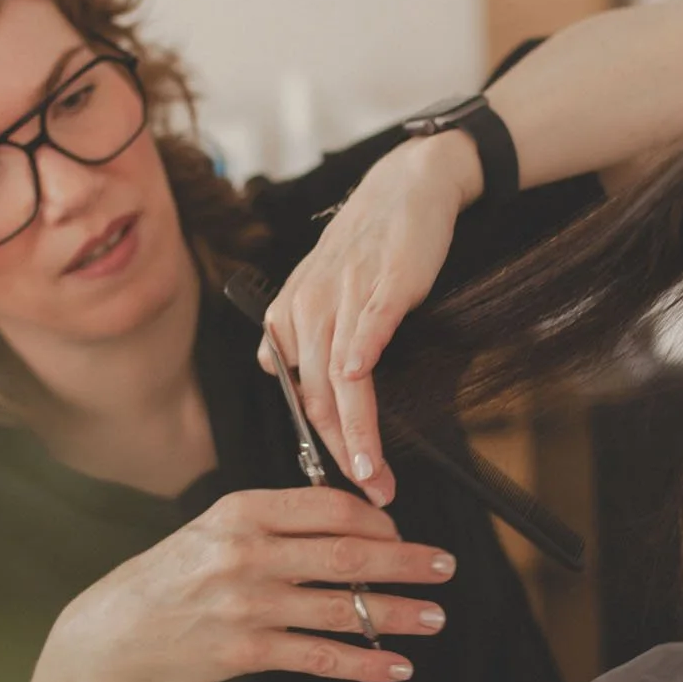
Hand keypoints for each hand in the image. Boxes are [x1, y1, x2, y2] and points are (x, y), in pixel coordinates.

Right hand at [43, 488, 457, 681]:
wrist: (111, 636)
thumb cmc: (171, 577)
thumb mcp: (213, 529)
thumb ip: (274, 521)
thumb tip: (353, 523)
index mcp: (240, 511)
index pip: (328, 507)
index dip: (377, 520)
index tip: (402, 532)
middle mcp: (245, 553)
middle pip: (346, 554)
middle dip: (406, 562)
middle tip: (445, 566)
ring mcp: (246, 605)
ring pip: (342, 608)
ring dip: (399, 614)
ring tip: (435, 618)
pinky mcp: (245, 652)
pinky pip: (320, 657)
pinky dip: (365, 664)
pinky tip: (397, 667)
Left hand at [259, 131, 480, 505]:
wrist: (406, 186)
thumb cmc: (371, 245)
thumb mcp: (321, 290)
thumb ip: (299, 335)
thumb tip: (276, 372)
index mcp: (290, 320)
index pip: (301, 401)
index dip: (321, 450)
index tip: (343, 488)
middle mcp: (307, 311)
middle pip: (318, 400)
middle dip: (343, 456)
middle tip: (371, 495)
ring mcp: (344, 297)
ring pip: (342, 379)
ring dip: (358, 432)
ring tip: (376, 474)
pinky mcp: (383, 283)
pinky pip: (366, 327)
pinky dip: (361, 358)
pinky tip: (360, 386)